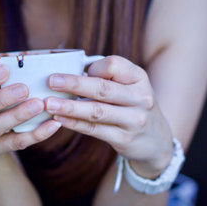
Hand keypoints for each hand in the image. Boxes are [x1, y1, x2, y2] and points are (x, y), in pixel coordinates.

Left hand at [45, 56, 172, 177]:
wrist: (156, 140)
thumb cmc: (132, 105)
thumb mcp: (130, 86)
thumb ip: (106, 77)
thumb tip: (69, 70)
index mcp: (138, 78)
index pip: (114, 65)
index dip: (94, 67)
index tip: (78, 70)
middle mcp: (140, 98)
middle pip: (103, 88)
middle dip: (74, 84)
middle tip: (51, 81)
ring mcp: (134, 120)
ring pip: (97, 111)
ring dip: (70, 107)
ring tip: (49, 104)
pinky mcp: (124, 139)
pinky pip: (95, 130)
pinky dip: (75, 123)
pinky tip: (59, 119)